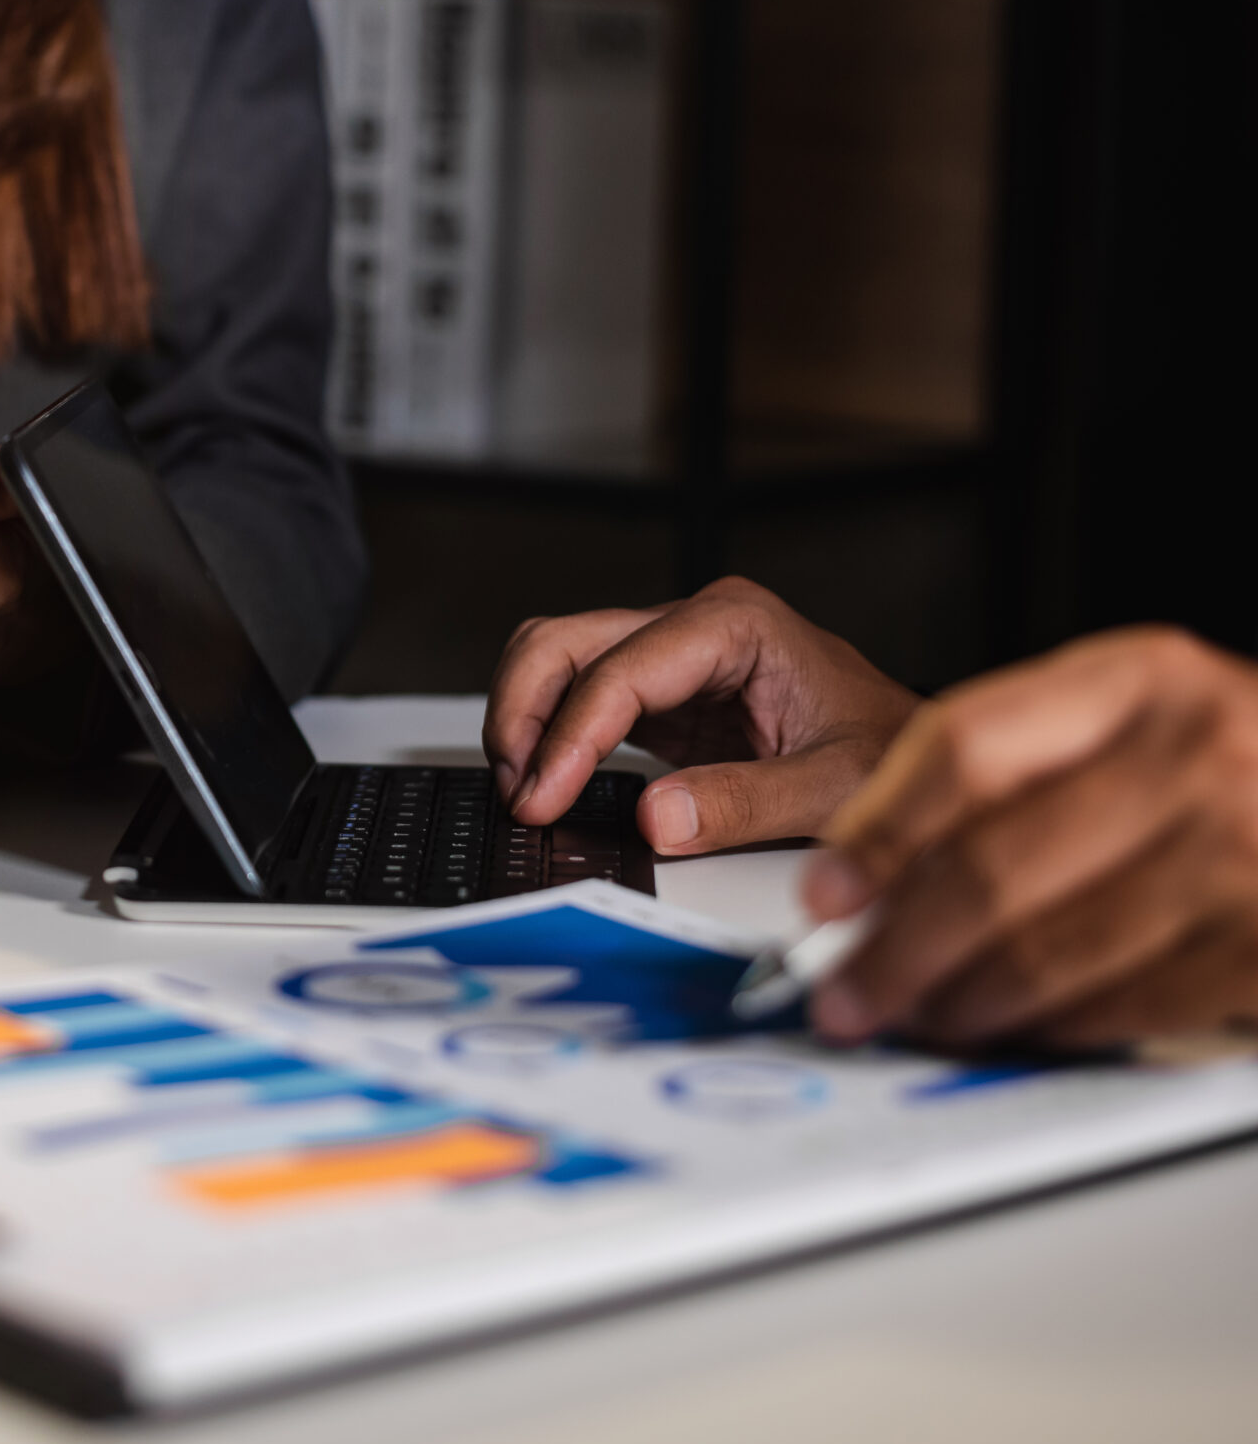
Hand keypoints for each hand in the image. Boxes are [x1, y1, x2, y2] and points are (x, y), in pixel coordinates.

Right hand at [483, 576, 919, 853]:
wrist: (926, 766)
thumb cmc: (896, 761)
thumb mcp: (838, 789)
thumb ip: (747, 804)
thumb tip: (657, 818)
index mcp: (736, 625)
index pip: (618, 670)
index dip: (569, 736)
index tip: (543, 797)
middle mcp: (695, 625)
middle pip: (563, 640)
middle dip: (524, 711)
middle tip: (518, 791)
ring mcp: (673, 656)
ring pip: (555, 657)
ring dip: (525, 717)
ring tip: (524, 788)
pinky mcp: (663, 696)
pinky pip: (577, 695)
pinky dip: (548, 734)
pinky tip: (548, 784)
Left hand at [801, 628, 1257, 1050]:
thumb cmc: (1207, 764)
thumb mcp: (1117, 722)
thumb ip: (1002, 774)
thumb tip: (862, 876)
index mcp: (1136, 680)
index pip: (967, 749)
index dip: (880, 830)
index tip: (822, 895)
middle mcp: (1195, 756)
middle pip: (995, 865)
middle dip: (897, 947)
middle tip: (840, 991)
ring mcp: (1240, 854)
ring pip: (1050, 949)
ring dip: (958, 1001)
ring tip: (905, 1017)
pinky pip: (1122, 1004)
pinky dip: (1045, 1027)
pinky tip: (1000, 1030)